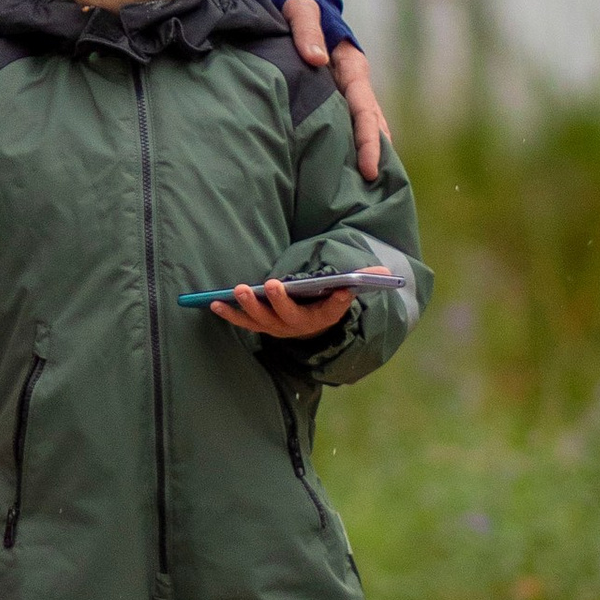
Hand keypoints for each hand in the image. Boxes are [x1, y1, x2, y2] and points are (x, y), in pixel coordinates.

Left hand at [213, 274, 357, 340]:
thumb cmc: (324, 301)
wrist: (307, 325)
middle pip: (288, 316)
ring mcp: (275, 327)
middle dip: (280, 300)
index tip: (344, 291)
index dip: (338, 303)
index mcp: (322, 318)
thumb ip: (363, 281)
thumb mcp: (346, 291)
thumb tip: (385, 273)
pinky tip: (214, 303)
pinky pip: (242, 321)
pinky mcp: (258, 324)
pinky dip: (229, 313)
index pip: (332, 310)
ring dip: (249, 306)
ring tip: (239, 289)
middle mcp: (297, 326)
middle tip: (272, 284)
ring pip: (261, 320)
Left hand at [281, 0, 388, 182]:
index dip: (368, 141)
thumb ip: (306, 32)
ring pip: (362, 127)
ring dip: (366, 154)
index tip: (368, 169)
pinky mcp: (331, 94)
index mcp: (352, 67)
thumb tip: (316, 59)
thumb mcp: (300, 11)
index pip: (365, 110)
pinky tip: (342, 170)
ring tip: (365, 192)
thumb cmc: (298, 4)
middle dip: (374, 157)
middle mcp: (354, 82)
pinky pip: (345, 123)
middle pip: (371, 125)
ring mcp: (345, 90)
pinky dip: (349, 145)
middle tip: (374, 193)